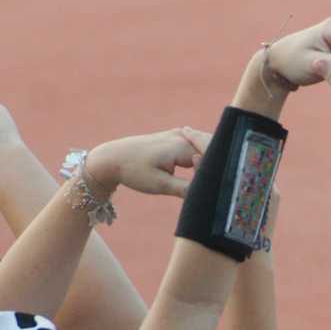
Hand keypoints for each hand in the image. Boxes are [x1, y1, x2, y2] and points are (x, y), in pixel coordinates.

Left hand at [85, 128, 210, 197]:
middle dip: (218, 167)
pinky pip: (197, 146)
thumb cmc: (134, 171)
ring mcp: (180, 134)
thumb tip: (209, 195)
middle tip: (215, 186)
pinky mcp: (177, 136)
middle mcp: (184, 137)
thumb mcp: (160, 185)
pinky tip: (199, 168)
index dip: (217, 176)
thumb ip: (186, 189)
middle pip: (213, 152)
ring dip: (211, 162)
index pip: (214, 161)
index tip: (213, 190)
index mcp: (182, 147)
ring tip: (209, 179)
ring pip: (206, 148)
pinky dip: (202, 156)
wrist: (113, 157)